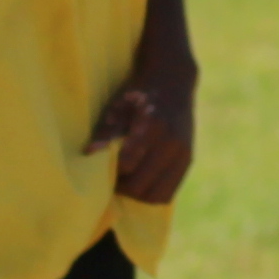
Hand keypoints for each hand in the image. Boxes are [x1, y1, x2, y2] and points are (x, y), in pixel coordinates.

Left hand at [86, 68, 194, 204]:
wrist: (173, 83)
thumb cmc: (137, 95)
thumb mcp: (118, 108)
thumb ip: (105, 132)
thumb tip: (89, 153)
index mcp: (153, 126)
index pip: (126, 164)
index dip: (109, 171)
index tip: (101, 167)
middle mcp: (172, 142)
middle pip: (140, 185)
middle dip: (120, 187)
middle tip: (110, 177)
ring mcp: (183, 153)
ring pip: (155, 195)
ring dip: (136, 194)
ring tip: (126, 181)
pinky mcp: (188, 160)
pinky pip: (168, 192)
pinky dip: (151, 193)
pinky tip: (141, 181)